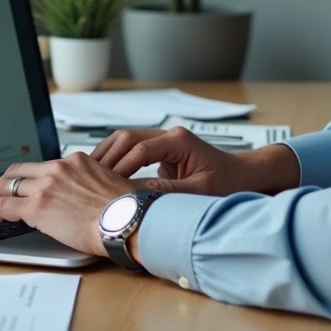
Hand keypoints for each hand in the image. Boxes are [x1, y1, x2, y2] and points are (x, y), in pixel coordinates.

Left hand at [0, 152, 134, 255]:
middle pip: (15, 172)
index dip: (22, 181)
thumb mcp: (108, 188)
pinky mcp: (36, 206)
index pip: (39, 167)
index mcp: (76, 161)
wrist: (129, 220)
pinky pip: (1, 209)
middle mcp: (58, 168)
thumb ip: (88, 189)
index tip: (16, 193)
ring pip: (3, 188)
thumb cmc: (126, 212)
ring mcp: (46, 185)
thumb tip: (82, 204)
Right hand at [91, 125, 299, 196]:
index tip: (106, 184)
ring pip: (125, 141)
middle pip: (126, 137)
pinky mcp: (160, 152)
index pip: (139, 147)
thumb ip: (167, 192)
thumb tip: (135, 195)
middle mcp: (169, 136)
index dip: (120, 166)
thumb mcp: (198, 192)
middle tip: (87, 178)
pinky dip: (116, 161)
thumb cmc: (228, 183)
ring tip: (89, 177)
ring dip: (107, 157)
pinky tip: (103, 178)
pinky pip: (131, 151)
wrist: (243, 177)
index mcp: (179, 140)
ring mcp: (164, 142)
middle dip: (106, 157)